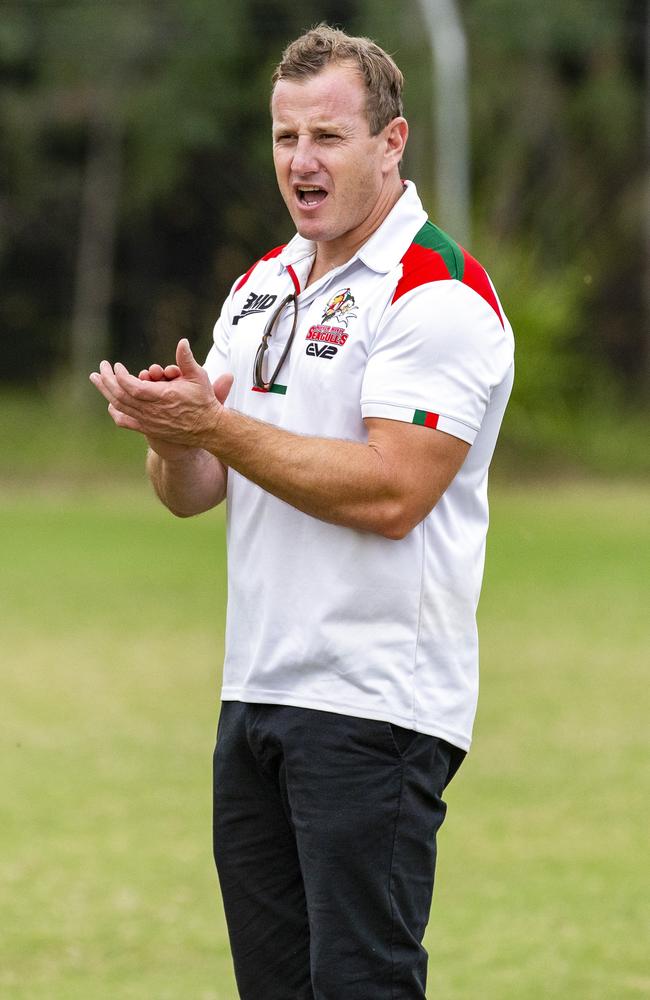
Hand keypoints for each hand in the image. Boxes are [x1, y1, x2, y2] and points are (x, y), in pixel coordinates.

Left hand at [89, 339, 233, 455]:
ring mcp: (148, 421)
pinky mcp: (148, 428)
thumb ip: (186, 359)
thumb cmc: (204, 400)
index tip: (117, 366)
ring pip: (120, 407)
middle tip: (101, 367)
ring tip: (96, 379)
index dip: (120, 376)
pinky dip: (114, 412)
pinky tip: (109, 403)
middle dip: (108, 380)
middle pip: (120, 396)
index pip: (132, 386)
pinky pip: (125, 421)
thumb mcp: (198, 377)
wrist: (208, 428)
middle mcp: (152, 411)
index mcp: (162, 397)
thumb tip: (182, 342)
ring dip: (106, 391)